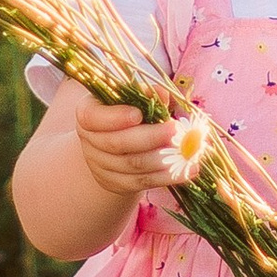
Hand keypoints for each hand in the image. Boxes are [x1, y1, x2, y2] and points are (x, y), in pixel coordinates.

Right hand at [69, 98, 191, 204]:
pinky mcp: (115, 184)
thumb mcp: (132, 96)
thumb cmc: (128, 109)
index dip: (115, 117)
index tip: (139, 114)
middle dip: (150, 137)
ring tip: (188, 152)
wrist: (117, 142)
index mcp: (88, 113)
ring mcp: (100, 166)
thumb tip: (162, 94)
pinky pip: (141, 182)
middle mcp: (89, 141)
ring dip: (163, 159)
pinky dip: (166, 177)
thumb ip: (146, 92)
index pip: (93, 117)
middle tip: (176, 131)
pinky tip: (188, 170)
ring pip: (132, 166)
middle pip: (117, 143)